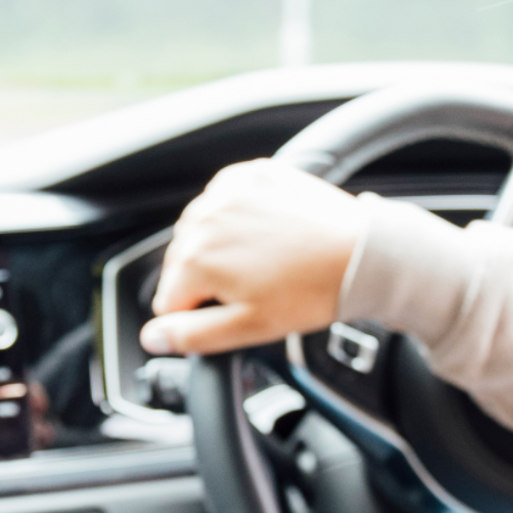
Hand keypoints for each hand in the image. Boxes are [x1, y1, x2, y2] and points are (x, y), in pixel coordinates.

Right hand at [141, 161, 369, 358]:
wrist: (362, 253)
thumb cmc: (311, 291)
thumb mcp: (248, 328)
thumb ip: (191, 335)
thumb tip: (151, 337)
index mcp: (194, 259)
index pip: (170, 301)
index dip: (202, 313)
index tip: (238, 310)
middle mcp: (201, 219)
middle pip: (182, 264)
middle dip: (210, 279)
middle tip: (258, 288)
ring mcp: (226, 191)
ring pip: (201, 231)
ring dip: (222, 246)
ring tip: (267, 260)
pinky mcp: (251, 174)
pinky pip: (225, 199)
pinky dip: (238, 215)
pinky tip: (267, 233)